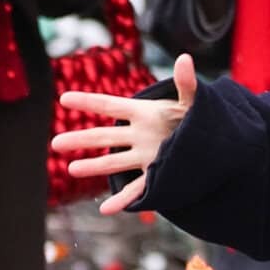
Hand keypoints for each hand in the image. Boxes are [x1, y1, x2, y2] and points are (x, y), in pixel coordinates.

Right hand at [51, 52, 198, 214]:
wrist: (214, 141)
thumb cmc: (199, 116)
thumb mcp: (194, 100)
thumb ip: (187, 83)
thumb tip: (185, 59)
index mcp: (144, 113)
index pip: (110, 106)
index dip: (88, 102)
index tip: (63, 98)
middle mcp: (140, 135)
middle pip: (105, 137)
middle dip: (81, 140)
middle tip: (55, 143)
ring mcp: (146, 156)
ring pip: (114, 162)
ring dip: (93, 166)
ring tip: (70, 169)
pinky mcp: (156, 174)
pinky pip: (136, 188)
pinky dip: (122, 200)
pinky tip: (106, 210)